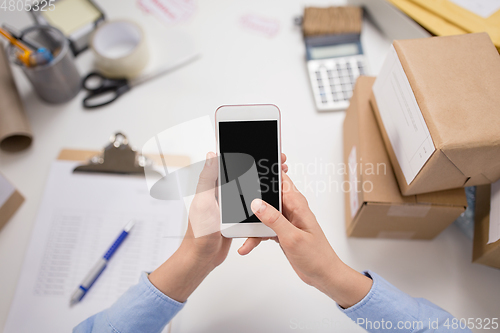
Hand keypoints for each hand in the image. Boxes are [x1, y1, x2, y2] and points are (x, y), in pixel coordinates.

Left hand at [149, 152, 288, 301]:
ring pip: (252, 191)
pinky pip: (253, 208)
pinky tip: (273, 204)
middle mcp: (223, 193)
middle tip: (280, 165)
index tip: (265, 150)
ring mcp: (231, 205)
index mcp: (214, 186)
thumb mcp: (203, 202)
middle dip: (263, 169)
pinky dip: (263, 205)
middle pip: (246, 175)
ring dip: (266, 186)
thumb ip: (208, 179)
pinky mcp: (237, 218)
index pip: (232, 164)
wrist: (201, 258)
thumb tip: (211, 155)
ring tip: (281, 181)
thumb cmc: (199, 232)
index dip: (247, 154)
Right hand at [240, 172, 372, 307]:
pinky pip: (264, 228)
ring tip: (244, 236)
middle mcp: (291, 209)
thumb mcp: (292, 238)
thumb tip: (257, 204)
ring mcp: (286, 220)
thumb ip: (274, 219)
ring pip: (262, 214)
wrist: (323, 275)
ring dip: (252, 225)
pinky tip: (248, 245)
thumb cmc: (316, 256)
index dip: (266, 174)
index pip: (280, 179)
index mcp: (297, 204)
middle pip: (267, 196)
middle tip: (239, 211)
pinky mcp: (282, 231)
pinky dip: (256, 236)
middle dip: (252, 202)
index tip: (250, 175)